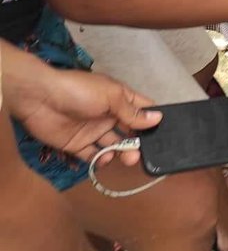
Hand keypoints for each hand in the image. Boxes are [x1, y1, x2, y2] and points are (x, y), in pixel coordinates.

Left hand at [4, 53, 160, 165]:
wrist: (39, 98)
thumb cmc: (79, 91)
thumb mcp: (111, 97)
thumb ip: (133, 112)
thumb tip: (157, 119)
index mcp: (118, 99)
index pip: (141, 110)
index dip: (153, 119)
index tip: (165, 133)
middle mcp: (108, 115)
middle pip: (129, 132)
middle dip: (138, 142)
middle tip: (140, 153)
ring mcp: (92, 130)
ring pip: (113, 145)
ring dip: (121, 152)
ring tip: (125, 157)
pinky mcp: (76, 144)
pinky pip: (92, 155)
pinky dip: (99, 159)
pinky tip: (103, 158)